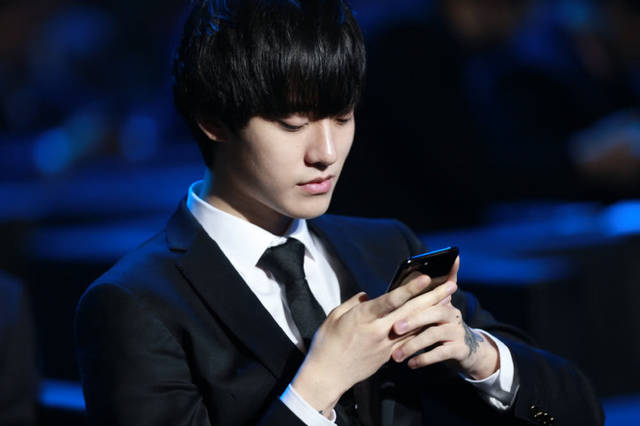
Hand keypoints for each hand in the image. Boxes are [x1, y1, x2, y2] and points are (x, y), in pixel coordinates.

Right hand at [291, 272, 456, 415]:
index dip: (410, 288)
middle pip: (411, 312)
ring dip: (433, 312)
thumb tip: (367, 296)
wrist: (327, 376)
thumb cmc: (327, 344)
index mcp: (363, 318)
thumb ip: (354, 303)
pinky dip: (423, 329)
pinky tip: (433, 322)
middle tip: (451, 285)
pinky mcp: (388, 355)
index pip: (392, 300)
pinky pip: (409, 341)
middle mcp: (379, 331)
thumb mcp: (335, 316)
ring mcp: (386, 345)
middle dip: (432, 297)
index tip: (426, 278)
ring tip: (448, 300)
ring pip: (415, 326)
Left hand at [389, 257, 499, 379]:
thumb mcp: (431, 313)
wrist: (468, 351)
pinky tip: (411, 364)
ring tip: (396, 355)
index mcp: (441, 302)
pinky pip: (440, 353)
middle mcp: (451, 313)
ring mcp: (456, 331)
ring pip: (434, 334)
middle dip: (413, 320)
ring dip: (413, 344)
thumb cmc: (439, 328)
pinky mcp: (460, 348)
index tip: (421, 279)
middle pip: (432, 312)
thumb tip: (365, 295)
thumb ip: (412, 302)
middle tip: (395, 329)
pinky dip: (424, 359)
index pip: (432, 292)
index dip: (424, 286)